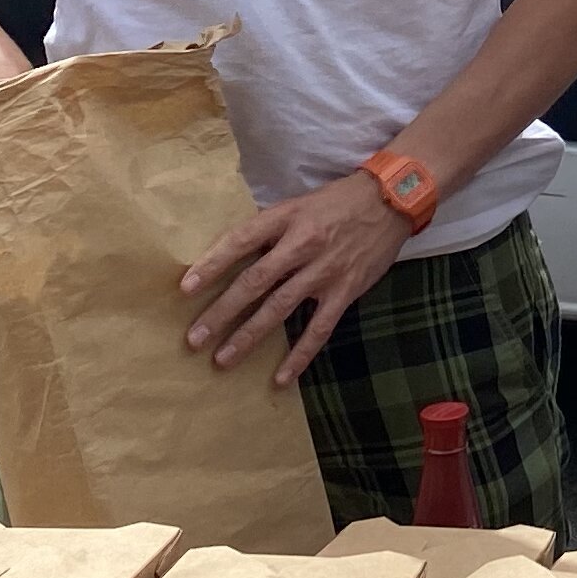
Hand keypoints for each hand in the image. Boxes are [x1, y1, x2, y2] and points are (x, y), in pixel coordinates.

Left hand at [181, 169, 413, 383]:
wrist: (391, 200)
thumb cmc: (338, 201)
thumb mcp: (298, 204)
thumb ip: (269, 229)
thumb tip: (232, 254)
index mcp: (286, 219)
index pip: (240, 241)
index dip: (212, 264)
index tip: (185, 288)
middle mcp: (302, 245)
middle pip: (254, 282)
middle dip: (221, 312)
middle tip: (194, 338)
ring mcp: (324, 271)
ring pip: (278, 308)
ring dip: (248, 336)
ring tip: (222, 359)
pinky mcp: (345, 292)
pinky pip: (318, 330)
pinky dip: (299, 355)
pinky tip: (280, 378)